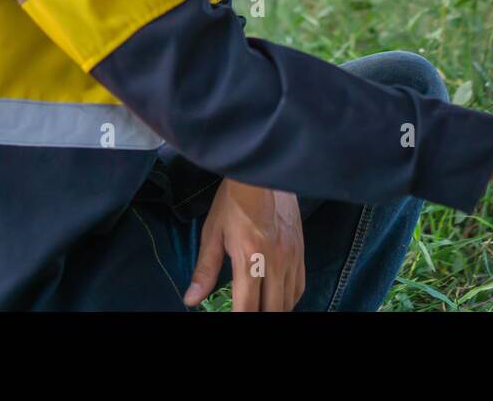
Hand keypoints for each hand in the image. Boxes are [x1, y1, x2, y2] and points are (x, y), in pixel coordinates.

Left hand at [183, 179, 304, 310]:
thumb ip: (205, 270)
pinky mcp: (301, 249)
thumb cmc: (234, 201)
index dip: (240, 318)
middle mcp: (275, 261)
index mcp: (249, 258)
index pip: (248, 307)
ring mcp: (292, 256)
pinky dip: (289, 298)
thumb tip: (191, 299)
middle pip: (273, 309)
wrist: (263, 173)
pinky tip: (277, 296)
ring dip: (275, 309)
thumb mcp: (213, 233)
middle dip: (259, 315)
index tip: (232, 317)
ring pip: (289, 301)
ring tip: (261, 307)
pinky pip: (300, 285)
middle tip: (246, 310)